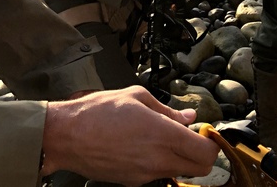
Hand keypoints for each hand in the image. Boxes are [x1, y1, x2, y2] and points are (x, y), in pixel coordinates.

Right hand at [42, 86, 219, 183]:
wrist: (65, 136)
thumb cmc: (97, 112)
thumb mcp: (137, 98)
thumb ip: (168, 110)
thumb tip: (188, 117)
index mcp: (163, 135)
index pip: (206, 153)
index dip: (211, 144)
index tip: (205, 133)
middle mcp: (157, 160)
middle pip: (199, 170)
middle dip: (201, 155)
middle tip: (191, 138)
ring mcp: (145, 175)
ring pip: (178, 172)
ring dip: (179, 159)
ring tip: (162, 139)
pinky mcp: (131, 182)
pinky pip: (156, 175)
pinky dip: (159, 163)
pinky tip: (143, 147)